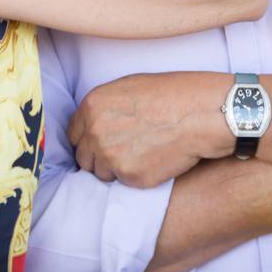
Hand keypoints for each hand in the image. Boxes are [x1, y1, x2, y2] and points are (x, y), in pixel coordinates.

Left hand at [68, 72, 232, 188]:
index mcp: (91, 107)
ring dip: (115, 170)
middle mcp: (94, 132)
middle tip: (121, 154)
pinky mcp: (129, 176)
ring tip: (140, 156)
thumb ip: (103, 108)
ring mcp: (110, 156)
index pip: (74, 135)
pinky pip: (124, 183)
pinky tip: (152, 163)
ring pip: (101, 174)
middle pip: (84, 157)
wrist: (198, 114)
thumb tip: (94, 123)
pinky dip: (135, 177)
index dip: (88, 141)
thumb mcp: (127, 88)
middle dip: (98, 158)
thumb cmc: (169, 95)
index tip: (99, 144)